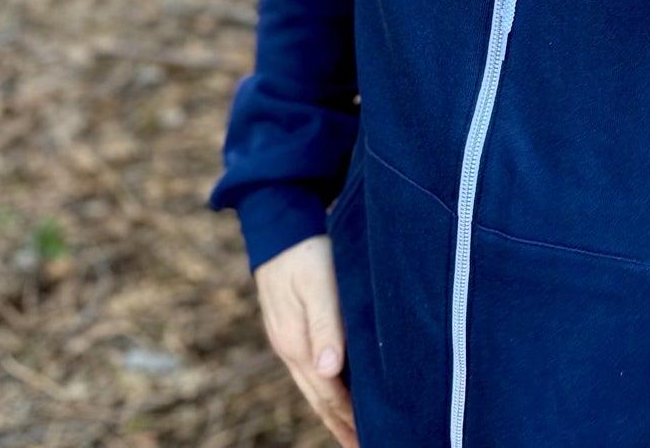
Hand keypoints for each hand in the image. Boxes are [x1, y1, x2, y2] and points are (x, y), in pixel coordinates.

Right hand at [255, 235, 358, 446]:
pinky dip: (327, 388)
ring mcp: (290, 339)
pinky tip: (339, 390)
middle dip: (342, 425)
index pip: (328, 394)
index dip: (350, 419)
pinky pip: (312, 369)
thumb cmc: (305, 252)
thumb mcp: (319, 286)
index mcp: (298, 344)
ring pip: (315, 386)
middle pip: (320, 398)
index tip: (372, 439)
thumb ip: (326, 326)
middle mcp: (291, 348)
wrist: (278, 225)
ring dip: (335, 411)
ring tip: (355, 432)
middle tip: (365, 447)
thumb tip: (329, 371)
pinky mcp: (294, 327)